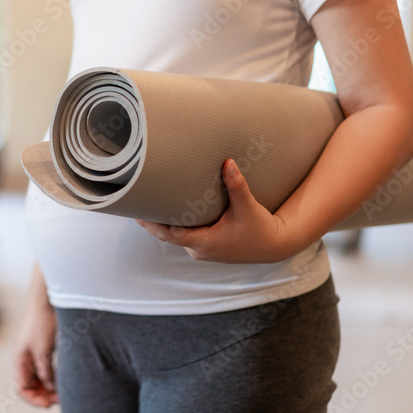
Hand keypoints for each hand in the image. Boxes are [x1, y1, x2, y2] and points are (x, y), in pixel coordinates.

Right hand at [13, 303, 58, 407]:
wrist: (46, 304)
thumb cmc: (41, 325)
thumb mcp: (43, 350)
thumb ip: (45, 371)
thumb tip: (49, 388)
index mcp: (20, 362)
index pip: (22, 388)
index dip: (33, 399)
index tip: (48, 405)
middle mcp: (25, 362)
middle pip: (31, 387)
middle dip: (43, 396)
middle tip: (60, 401)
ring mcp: (34, 358)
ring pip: (40, 381)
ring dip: (50, 389)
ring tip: (64, 395)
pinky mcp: (44, 353)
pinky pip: (47, 372)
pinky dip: (54, 380)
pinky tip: (64, 383)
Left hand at [136, 159, 294, 263]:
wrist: (276, 245)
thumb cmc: (261, 228)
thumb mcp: (248, 207)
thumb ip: (237, 185)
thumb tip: (227, 162)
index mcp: (204, 243)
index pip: (170, 235)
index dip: (152, 225)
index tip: (136, 214)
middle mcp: (199, 250)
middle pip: (169, 235)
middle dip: (153, 221)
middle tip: (137, 202)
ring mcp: (203, 250)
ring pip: (176, 236)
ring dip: (164, 223)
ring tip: (148, 204)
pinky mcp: (207, 247)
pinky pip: (185, 236)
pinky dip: (176, 225)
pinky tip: (168, 212)